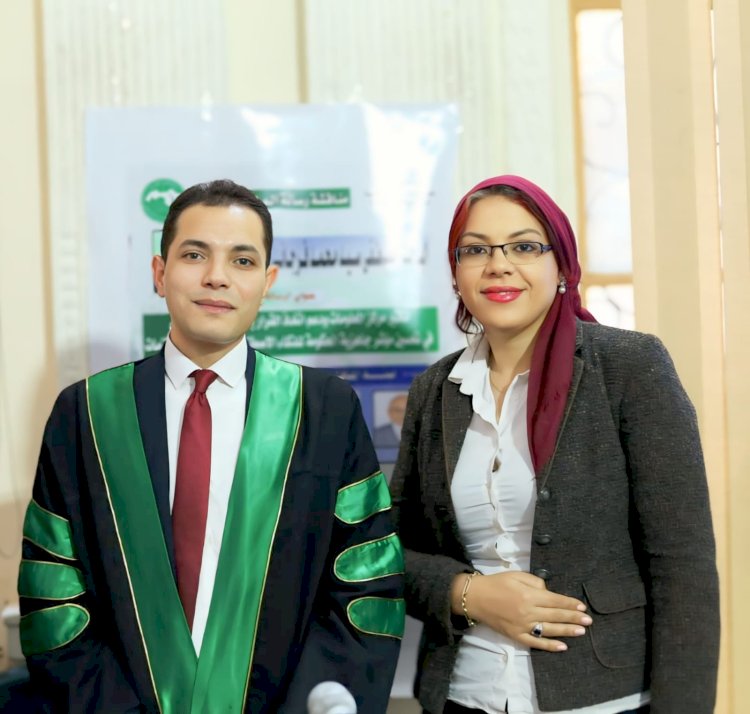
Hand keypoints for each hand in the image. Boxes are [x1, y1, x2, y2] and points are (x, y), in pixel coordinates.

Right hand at [451, 571, 591, 651]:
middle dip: (573, 617)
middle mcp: (528, 611)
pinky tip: (562, 646)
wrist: (475, 597)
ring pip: (549, 630)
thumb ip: (535, 582)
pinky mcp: (516, 635)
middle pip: (555, 615)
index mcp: (528, 595)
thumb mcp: (517, 576)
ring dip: (567, 631)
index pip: (555, 600)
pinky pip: (535, 642)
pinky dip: (549, 645)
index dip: (569, 603)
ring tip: (581, 631)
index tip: (582, 606)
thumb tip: (549, 592)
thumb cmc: (497, 583)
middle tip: (588, 620)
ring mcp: (522, 625)